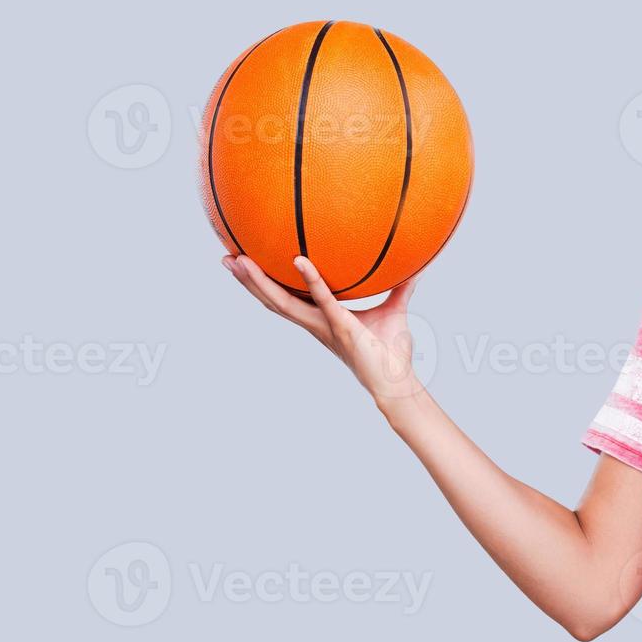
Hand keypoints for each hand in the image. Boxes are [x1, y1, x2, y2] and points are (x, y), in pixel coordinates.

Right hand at [222, 253, 424, 405]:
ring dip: (261, 282)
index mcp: (321, 319)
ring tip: (241, 260)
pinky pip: (324, 301)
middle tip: (227, 258)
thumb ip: (400, 287)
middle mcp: (316, 324)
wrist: (397, 382)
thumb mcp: (394, 310)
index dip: (266, 282)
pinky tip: (299, 260)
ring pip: (284, 302)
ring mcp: (325, 327)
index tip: (247, 262)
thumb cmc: (392, 353)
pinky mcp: (341, 328)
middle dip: (249, 281)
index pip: (287, 297)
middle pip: (273, 300)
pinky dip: (312, 281)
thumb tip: (414, 265)